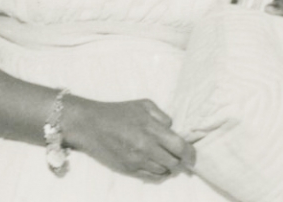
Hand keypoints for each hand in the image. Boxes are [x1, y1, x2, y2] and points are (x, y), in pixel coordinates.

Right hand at [63, 96, 195, 181]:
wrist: (90, 125)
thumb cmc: (117, 112)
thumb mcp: (143, 105)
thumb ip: (162, 116)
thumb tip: (173, 129)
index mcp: (151, 128)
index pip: (180, 147)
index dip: (190, 154)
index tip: (192, 156)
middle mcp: (146, 146)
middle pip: (174, 162)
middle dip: (180, 161)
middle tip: (180, 159)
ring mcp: (137, 160)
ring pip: (164, 171)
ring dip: (168, 167)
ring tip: (165, 160)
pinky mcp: (129, 169)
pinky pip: (151, 177)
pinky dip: (157, 173)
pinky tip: (156, 166)